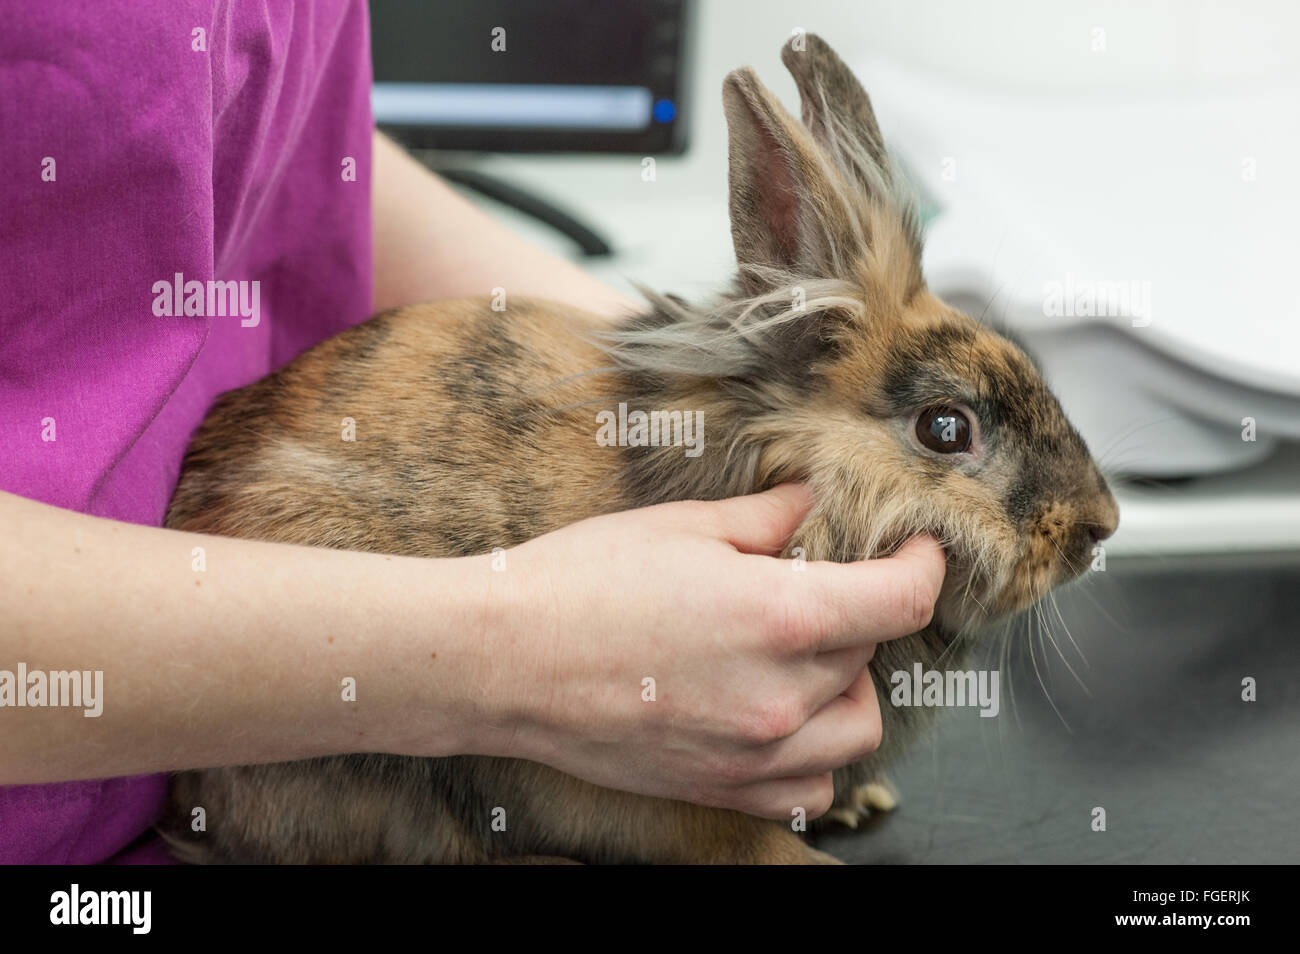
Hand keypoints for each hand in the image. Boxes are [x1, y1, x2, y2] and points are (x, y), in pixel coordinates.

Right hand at [467, 484, 945, 819]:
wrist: (504, 660)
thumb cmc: (580, 583)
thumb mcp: (681, 527)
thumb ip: (766, 519)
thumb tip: (814, 505)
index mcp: (779, 615)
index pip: (901, 599)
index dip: (925, 565)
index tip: (919, 549)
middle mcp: (780, 694)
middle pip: (871, 654)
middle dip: (859, 613)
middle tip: (813, 587)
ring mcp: (752, 751)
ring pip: (856, 727)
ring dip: (847, 687)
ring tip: (802, 656)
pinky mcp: (720, 786)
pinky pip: (809, 787)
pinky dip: (814, 755)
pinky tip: (780, 718)